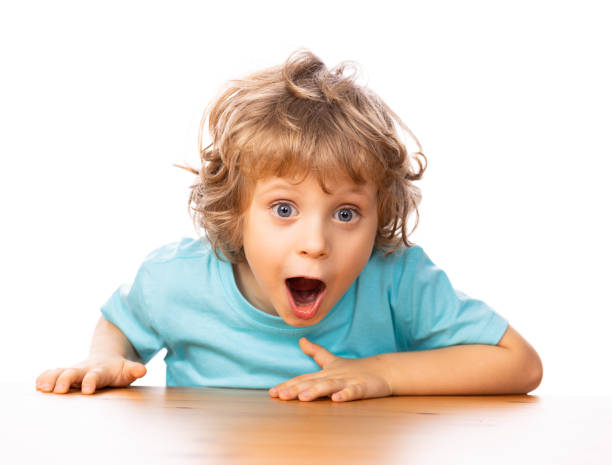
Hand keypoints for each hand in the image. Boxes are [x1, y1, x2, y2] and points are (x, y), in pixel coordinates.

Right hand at [35, 354, 146, 394]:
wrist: (106, 358)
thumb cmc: (117, 370)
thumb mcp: (127, 370)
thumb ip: (134, 370)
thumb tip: (143, 370)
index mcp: (101, 370)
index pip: (96, 376)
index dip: (91, 381)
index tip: (87, 390)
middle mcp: (85, 369)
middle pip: (73, 373)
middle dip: (66, 380)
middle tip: (60, 389)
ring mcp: (74, 370)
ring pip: (60, 372)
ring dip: (51, 379)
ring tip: (43, 387)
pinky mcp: (65, 373)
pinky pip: (52, 373)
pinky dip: (44, 377)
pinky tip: (37, 384)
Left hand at [269, 337, 392, 401]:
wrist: (382, 370)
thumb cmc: (354, 369)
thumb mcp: (332, 361)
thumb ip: (315, 352)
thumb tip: (301, 340)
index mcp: (324, 373)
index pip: (302, 379)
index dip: (288, 385)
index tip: (273, 393)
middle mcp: (333, 376)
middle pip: (312, 383)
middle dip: (295, 389)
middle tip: (281, 396)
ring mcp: (347, 381)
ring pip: (329, 386)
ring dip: (316, 391)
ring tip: (303, 397)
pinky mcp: (362, 387)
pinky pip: (353, 392)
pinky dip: (345, 395)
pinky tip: (337, 400)